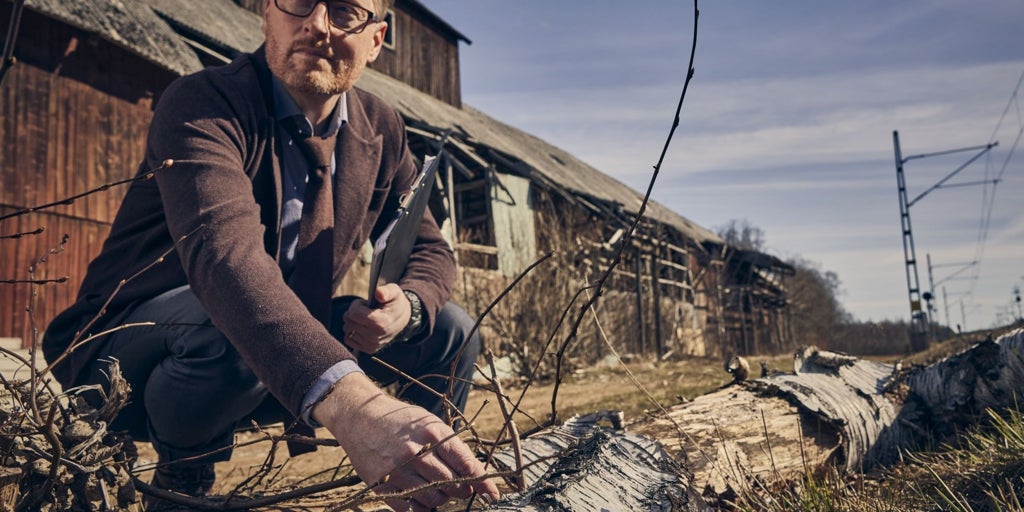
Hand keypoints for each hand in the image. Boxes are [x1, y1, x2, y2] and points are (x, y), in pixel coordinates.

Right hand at [312, 373, 499, 509]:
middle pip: (451, 484)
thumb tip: (477, 475)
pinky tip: (421, 495)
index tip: (492, 493)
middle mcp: (414, 452)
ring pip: (434, 498)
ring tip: (436, 485)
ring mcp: (396, 470)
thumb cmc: (401, 422)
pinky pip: (411, 509)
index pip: (465, 463)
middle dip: (461, 489)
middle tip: (459, 486)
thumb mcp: (429, 423)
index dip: (482, 481)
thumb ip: (453, 447)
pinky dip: (422, 507)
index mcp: (432, 433)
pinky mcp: (381, 486)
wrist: (359, 418)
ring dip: (442, 498)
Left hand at [343, 284, 410, 353]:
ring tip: (366, 319)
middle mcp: (375, 337)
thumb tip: (378, 293)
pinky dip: (352, 332)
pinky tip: (363, 327)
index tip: (366, 304)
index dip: (357, 305)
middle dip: (354, 313)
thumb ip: (386, 291)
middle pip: (349, 321)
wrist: (403, 318)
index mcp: (381, 323)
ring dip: (354, 322)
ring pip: (347, 330)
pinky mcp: (368, 349)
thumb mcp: (394, 292)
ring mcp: (371, 344)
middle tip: (366, 311)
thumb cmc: (395, 303)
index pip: (353, 313)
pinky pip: (348, 339)